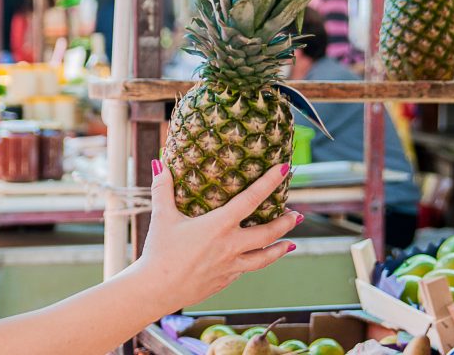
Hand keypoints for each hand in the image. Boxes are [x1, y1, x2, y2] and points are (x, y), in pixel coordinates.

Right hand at [135, 161, 300, 311]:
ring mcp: (230, 266)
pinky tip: (255, 259)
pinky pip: (245, 270)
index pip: (251, 199)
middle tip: (297, 215)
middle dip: (285, 223)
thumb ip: (162, 189)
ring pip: (264, 257)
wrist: (157, 289)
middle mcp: (230, 246)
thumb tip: (159, 164)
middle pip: (268, 233)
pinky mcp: (225, 281)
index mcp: (219, 225)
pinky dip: (254, 262)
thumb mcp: (161, 217)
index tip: (284, 169)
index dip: (269, 182)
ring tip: (291, 243)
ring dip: (280, 249)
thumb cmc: (159, 251)